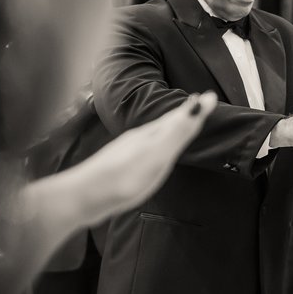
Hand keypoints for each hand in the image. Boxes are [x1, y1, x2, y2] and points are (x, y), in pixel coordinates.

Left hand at [69, 92, 216, 224]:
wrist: (82, 196)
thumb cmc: (122, 177)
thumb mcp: (158, 153)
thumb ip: (179, 130)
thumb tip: (203, 101)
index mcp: (151, 135)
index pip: (179, 117)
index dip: (196, 109)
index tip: (210, 97)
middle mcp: (140, 139)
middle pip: (166, 123)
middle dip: (184, 115)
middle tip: (198, 106)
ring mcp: (128, 152)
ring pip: (154, 135)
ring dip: (169, 128)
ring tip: (178, 124)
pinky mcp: (120, 167)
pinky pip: (145, 149)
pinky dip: (156, 144)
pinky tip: (150, 152)